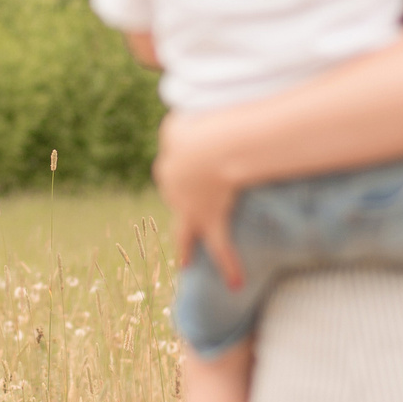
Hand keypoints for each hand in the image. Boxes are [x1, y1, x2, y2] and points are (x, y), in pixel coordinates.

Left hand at [154, 112, 245, 288]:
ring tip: (184, 263)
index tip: (194, 162)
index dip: (186, 164)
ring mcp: (190, 210)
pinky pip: (221, 248)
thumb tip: (182, 124)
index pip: (172, 165)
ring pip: (184, 233)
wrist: (210, 147)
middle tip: (184, 208)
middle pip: (175, 197)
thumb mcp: (182, 118)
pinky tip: (236, 283)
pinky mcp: (211, 221)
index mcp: (166, 164)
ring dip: (184, 248)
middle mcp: (173, 191)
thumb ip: (181, 125)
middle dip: (180, 201)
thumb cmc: (200, 126)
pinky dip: (229, 265)